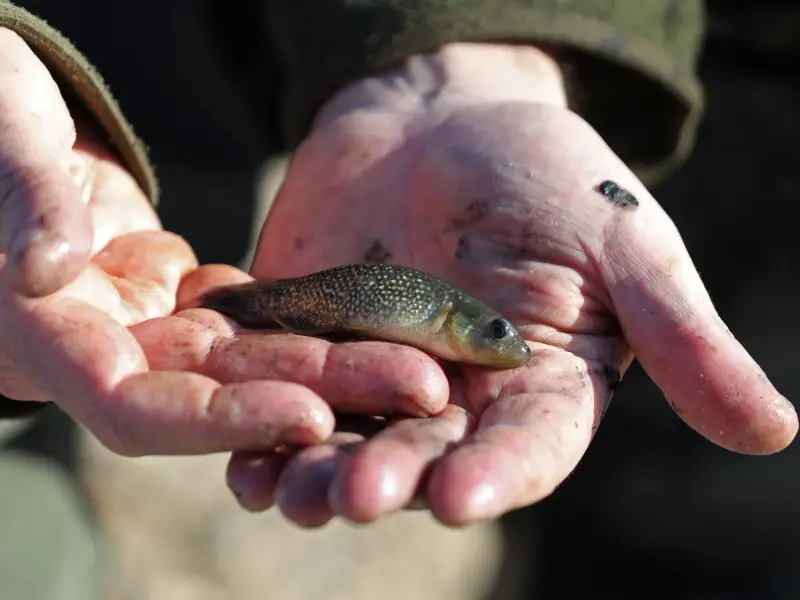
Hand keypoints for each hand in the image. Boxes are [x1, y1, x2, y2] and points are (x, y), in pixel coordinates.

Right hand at [0, 28, 447, 454]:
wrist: (1, 125)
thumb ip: (23, 204)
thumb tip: (52, 271)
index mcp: (49, 335)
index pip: (137, 408)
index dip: (221, 420)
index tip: (308, 412)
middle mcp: (111, 347)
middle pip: (226, 393)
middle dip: (324, 393)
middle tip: (423, 388)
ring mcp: (154, 327)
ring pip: (257, 359)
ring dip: (340, 363)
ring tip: (427, 365)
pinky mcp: (184, 301)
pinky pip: (261, 323)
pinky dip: (317, 326)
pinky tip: (385, 324)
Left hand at [222, 43, 796, 526]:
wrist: (436, 120)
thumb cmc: (544, 170)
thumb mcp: (622, 240)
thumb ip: (683, 335)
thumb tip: (776, 432)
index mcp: (541, 384)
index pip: (528, 448)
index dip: (498, 476)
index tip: (459, 500)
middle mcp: (461, 398)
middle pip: (429, 457)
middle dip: (392, 478)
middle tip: (351, 498)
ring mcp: (383, 377)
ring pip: (353, 442)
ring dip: (317, 471)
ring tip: (284, 493)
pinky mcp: (319, 348)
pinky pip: (291, 398)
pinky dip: (266, 425)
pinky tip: (239, 451)